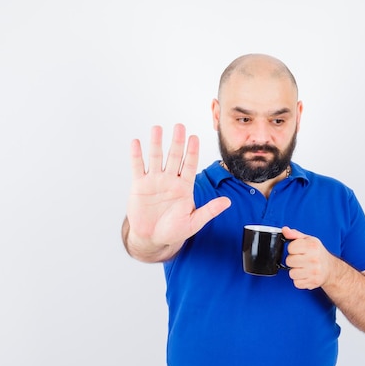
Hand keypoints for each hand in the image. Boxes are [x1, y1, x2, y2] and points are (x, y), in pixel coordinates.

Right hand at [126, 124, 230, 259]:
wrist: (152, 238)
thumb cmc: (173, 231)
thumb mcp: (194, 222)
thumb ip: (209, 211)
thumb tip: (228, 202)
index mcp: (184, 187)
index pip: (190, 165)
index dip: (192, 152)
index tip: (194, 138)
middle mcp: (170, 180)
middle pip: (174, 157)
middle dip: (177, 142)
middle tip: (179, 127)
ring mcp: (154, 181)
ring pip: (156, 158)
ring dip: (156, 143)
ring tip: (157, 128)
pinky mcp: (139, 185)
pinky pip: (138, 167)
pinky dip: (136, 155)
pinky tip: (136, 143)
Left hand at [282, 226, 334, 289]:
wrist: (331, 268)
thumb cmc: (318, 253)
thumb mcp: (308, 240)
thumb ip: (295, 235)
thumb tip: (285, 230)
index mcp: (312, 246)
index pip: (291, 248)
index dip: (292, 249)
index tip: (298, 250)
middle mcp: (314, 259)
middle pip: (289, 261)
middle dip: (293, 260)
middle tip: (300, 259)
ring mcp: (314, 271)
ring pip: (292, 273)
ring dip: (295, 271)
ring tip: (303, 267)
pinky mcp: (313, 282)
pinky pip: (296, 283)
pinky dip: (299, 280)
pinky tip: (305, 275)